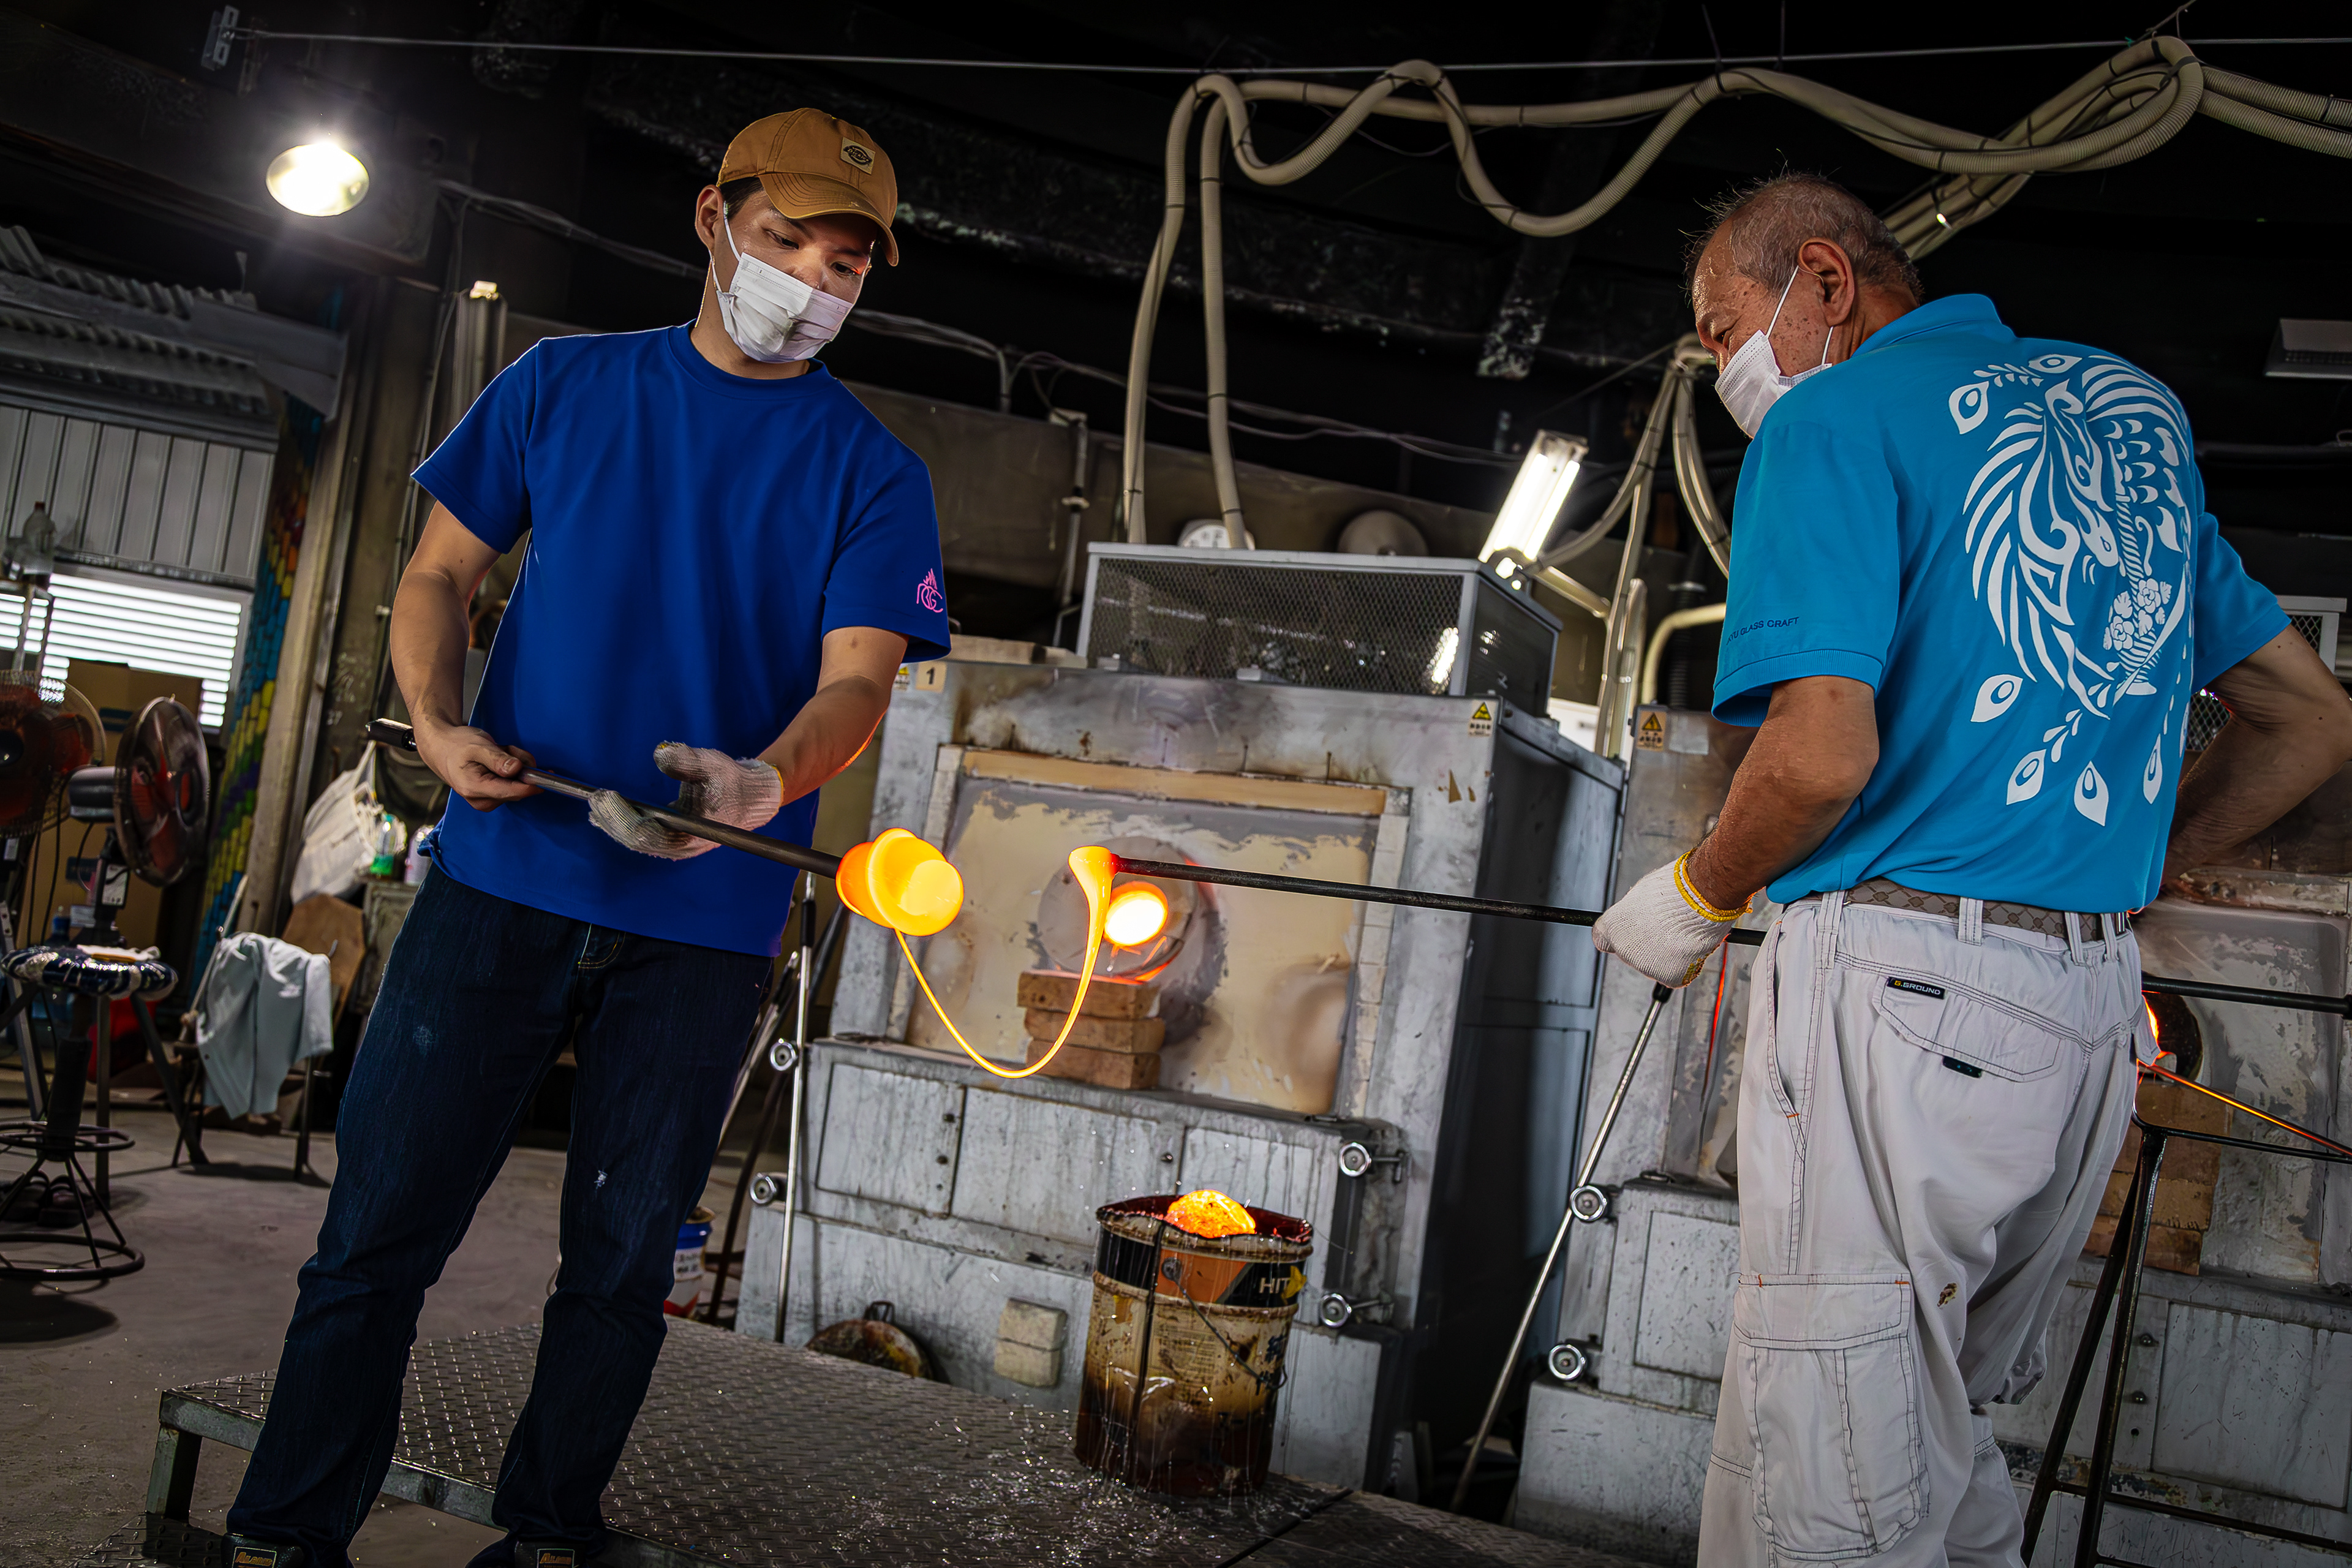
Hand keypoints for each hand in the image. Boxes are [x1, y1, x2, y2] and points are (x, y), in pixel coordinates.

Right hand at [413, 720, 538, 811]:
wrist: (441, 747)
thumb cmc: (456, 744)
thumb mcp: (479, 746)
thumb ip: (498, 759)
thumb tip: (517, 769)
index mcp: (474, 788)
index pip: (511, 792)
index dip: (530, 785)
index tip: (544, 776)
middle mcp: (480, 799)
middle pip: (516, 789)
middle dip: (519, 768)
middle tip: (505, 750)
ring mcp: (485, 800)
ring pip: (515, 786)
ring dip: (513, 767)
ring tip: (497, 753)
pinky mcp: (490, 797)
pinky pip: (511, 785)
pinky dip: (509, 770)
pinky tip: (497, 760)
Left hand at [589, 742, 782, 859]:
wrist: (752, 797)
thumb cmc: (733, 782)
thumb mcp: (714, 765)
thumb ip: (688, 760)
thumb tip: (660, 754)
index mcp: (691, 834)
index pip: (648, 832)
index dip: (623, 816)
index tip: (607, 795)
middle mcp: (681, 845)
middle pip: (638, 840)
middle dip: (614, 820)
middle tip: (595, 799)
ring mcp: (676, 843)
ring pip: (638, 840)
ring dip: (615, 825)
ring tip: (595, 809)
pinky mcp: (673, 836)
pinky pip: (643, 835)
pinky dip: (623, 825)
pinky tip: (606, 816)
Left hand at [1592, 854, 1748, 987]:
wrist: (1699, 898)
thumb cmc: (1674, 889)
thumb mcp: (1641, 894)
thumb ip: (1633, 912)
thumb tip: (1639, 917)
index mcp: (1610, 926)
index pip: (1604, 940)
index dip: (1622, 935)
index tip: (1630, 932)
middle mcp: (1623, 950)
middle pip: (1634, 953)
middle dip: (1649, 944)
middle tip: (1668, 928)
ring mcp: (1645, 966)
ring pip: (1656, 964)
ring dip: (1668, 953)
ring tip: (1683, 932)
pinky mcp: (1668, 977)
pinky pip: (1676, 975)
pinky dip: (1685, 964)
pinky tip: (1690, 945)